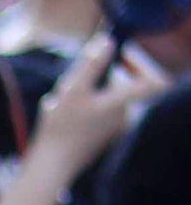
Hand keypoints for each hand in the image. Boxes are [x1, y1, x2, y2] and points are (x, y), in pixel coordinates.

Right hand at [32, 34, 167, 184]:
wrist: (53, 164)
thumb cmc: (62, 128)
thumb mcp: (72, 90)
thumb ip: (91, 64)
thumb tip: (106, 40)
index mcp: (121, 102)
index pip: (151, 80)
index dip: (139, 63)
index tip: (118, 56)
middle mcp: (123, 115)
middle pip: (122, 84)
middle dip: (99, 77)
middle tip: (75, 81)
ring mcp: (112, 128)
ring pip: (106, 98)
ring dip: (86, 92)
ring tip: (60, 101)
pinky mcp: (100, 137)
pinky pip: (97, 113)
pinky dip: (81, 108)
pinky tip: (59, 116)